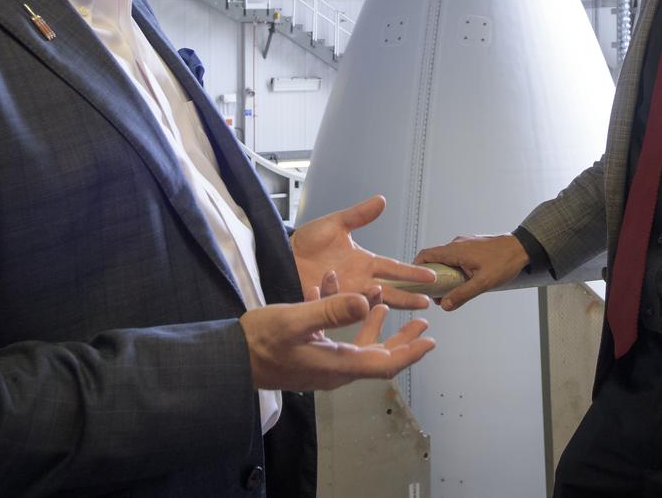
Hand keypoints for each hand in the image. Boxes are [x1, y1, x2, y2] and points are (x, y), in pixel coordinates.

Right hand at [239, 288, 434, 391]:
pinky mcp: (312, 357)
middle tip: (423, 322)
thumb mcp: (295, 320)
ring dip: (374, 322)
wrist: (230, 359)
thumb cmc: (260, 341)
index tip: (430, 341)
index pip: (384, 364)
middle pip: (378, 357)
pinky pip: (338, 339)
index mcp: (337, 365)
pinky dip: (345, 317)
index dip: (410, 352)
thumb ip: (331, 310)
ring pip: (359, 346)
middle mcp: (335, 369)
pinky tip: (337, 292)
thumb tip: (367, 302)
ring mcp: (323, 365)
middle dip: (402, 339)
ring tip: (384, 299)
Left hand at [292, 195, 435, 309]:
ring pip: (373, 302)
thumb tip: (381, 200)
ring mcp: (347, 294)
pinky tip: (368, 307)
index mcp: (365, 263)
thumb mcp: (336, 224)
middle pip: (391, 291)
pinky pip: (348, 308)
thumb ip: (359, 215)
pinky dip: (358, 308)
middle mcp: (360, 281)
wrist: (284, 256)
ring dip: (388, 302)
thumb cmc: (308, 242)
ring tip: (405, 304)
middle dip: (409, 296)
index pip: (394, 269)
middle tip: (427, 302)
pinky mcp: (332, 303)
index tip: (432, 276)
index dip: (413, 272)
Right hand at [413, 233, 529, 309]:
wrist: (522, 247)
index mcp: (455, 250)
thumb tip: (446, 305)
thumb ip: (463, 294)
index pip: (426, 255)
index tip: (413, 281)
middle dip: (431, 277)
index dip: (416, 267)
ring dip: (443, 274)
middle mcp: (457, 244)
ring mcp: (465, 244)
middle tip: (433, 294)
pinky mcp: (472, 247)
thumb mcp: (483, 283)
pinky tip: (462, 282)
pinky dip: (453, 269)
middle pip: (434, 259)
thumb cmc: (505, 262)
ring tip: (449, 292)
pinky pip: (456, 257)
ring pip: (446, 259)